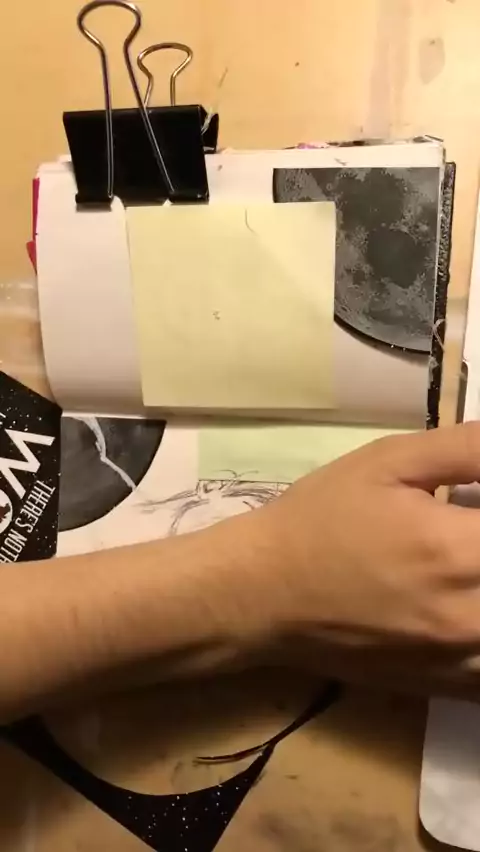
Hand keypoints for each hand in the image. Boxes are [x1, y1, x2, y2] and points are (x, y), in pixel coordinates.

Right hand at [250, 423, 479, 694]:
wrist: (262, 594)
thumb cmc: (321, 519)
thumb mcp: (388, 463)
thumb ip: (467, 449)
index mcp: (459, 551)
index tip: (475, 504)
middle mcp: (472, 616)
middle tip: (470, 532)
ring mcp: (463, 662)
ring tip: (468, 563)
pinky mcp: (448, 689)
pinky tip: (468, 604)